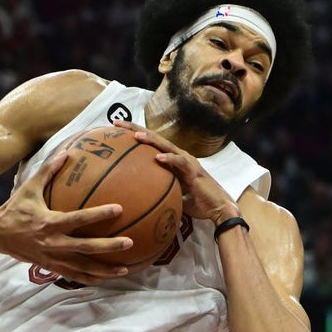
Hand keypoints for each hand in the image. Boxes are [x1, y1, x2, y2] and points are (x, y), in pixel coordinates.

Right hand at [0, 149, 134, 284]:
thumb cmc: (14, 208)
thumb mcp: (29, 188)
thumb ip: (48, 171)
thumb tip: (66, 152)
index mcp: (49, 223)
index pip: (78, 219)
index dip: (99, 214)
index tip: (119, 209)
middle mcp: (52, 243)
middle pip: (86, 248)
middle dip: (109, 247)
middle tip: (129, 243)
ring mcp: (52, 258)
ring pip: (82, 267)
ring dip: (104, 270)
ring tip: (125, 269)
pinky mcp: (50, 267)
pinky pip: (73, 276)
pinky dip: (90, 278)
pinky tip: (105, 278)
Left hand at [115, 120, 238, 222]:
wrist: (217, 208)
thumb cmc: (194, 201)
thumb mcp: (170, 193)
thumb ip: (156, 188)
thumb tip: (134, 194)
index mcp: (171, 159)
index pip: (150, 143)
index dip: (133, 134)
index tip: (114, 129)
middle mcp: (178, 156)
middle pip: (154, 138)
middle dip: (135, 129)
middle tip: (117, 123)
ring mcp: (187, 161)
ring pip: (166, 146)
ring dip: (151, 140)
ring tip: (135, 136)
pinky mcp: (194, 171)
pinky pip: (180, 162)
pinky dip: (170, 159)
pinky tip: (158, 157)